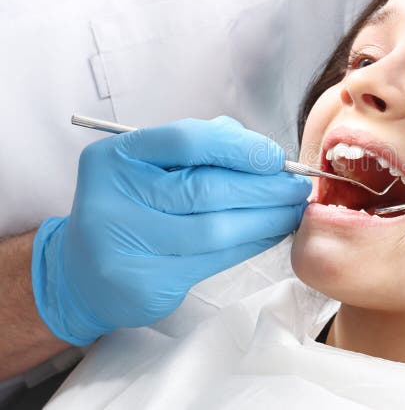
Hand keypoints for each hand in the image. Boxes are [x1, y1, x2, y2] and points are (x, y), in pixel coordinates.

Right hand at [31, 116, 310, 344]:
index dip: (241, 147)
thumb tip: (265, 152)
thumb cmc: (135, 207)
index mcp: (115, 157)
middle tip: (298, 187)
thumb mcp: (154, 165)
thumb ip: (205, 147)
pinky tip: (272, 233)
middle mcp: (112, 199)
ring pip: (216, 229)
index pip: (187, 140)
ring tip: (292, 210)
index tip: (276, 156)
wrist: (86, 272)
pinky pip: (216, 260)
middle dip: (265, 188)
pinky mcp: (145, 283)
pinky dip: (253, 243)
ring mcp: (125, 245)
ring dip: (267, 219)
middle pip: (206, 189)